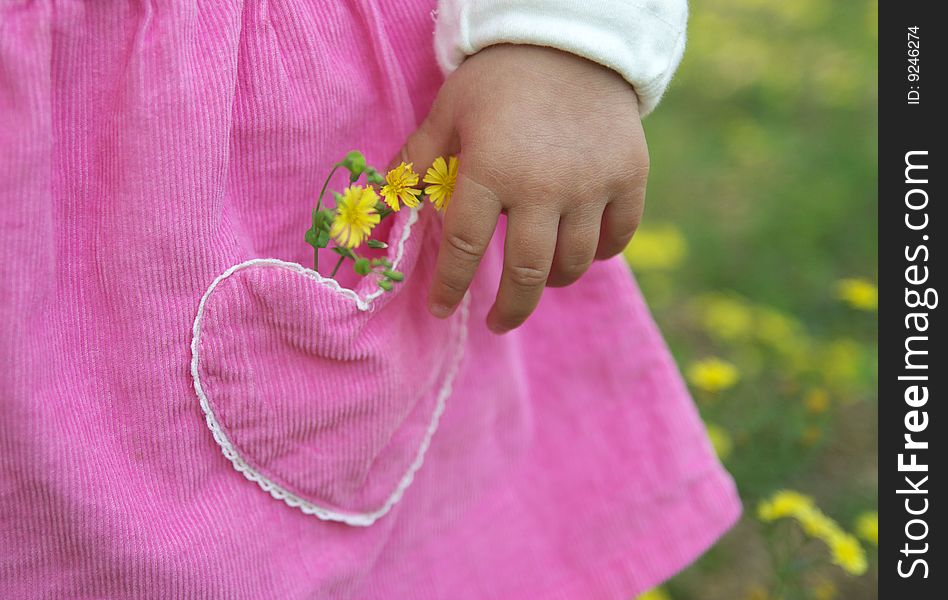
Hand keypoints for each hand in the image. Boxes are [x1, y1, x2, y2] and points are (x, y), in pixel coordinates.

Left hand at [402, 44, 648, 332]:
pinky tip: (582, 248)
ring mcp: (592, 185)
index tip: (442, 309)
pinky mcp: (629, 176)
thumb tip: (391, 202)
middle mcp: (544, 186)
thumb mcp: (450, 110)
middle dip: (508, 310)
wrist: (573, 37)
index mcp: (491, 169)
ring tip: (538, 278)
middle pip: (526, 274)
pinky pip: (618, 236)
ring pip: (574, 263)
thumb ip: (420, 159)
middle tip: (497, 322)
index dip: (451, 286)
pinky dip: (600, 252)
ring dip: (552, 280)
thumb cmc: (500, 77)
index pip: (465, 248)